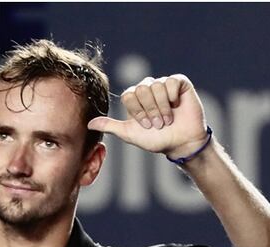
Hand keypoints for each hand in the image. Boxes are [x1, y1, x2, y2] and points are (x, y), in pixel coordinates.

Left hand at [87, 74, 208, 159]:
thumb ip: (111, 126)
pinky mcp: (180, 83)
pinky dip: (173, 96)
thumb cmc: (156, 139)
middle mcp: (148, 89)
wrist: (181, 143)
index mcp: (135, 98)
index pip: (129, 95)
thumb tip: (89, 124)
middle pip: (142, 89)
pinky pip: (172, 81)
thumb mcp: (130, 134)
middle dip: (150, 110)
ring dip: (162, 107)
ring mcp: (164, 84)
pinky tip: (177, 105)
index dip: (137, 112)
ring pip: (157, 86)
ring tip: (168, 119)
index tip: (146, 125)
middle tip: (158, 123)